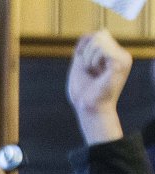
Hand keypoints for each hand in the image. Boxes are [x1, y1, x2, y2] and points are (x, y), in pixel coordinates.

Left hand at [67, 29, 129, 144]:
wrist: (87, 108)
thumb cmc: (83, 93)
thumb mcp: (80, 66)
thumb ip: (83, 50)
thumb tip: (85, 36)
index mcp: (113, 55)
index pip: (98, 35)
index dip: (85, 48)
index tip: (85, 67)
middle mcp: (121, 55)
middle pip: (99, 34)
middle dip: (87, 53)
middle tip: (90, 71)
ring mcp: (123, 58)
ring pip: (100, 39)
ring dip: (88, 58)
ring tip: (93, 73)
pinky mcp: (121, 62)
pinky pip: (102, 47)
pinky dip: (92, 60)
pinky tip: (96, 73)